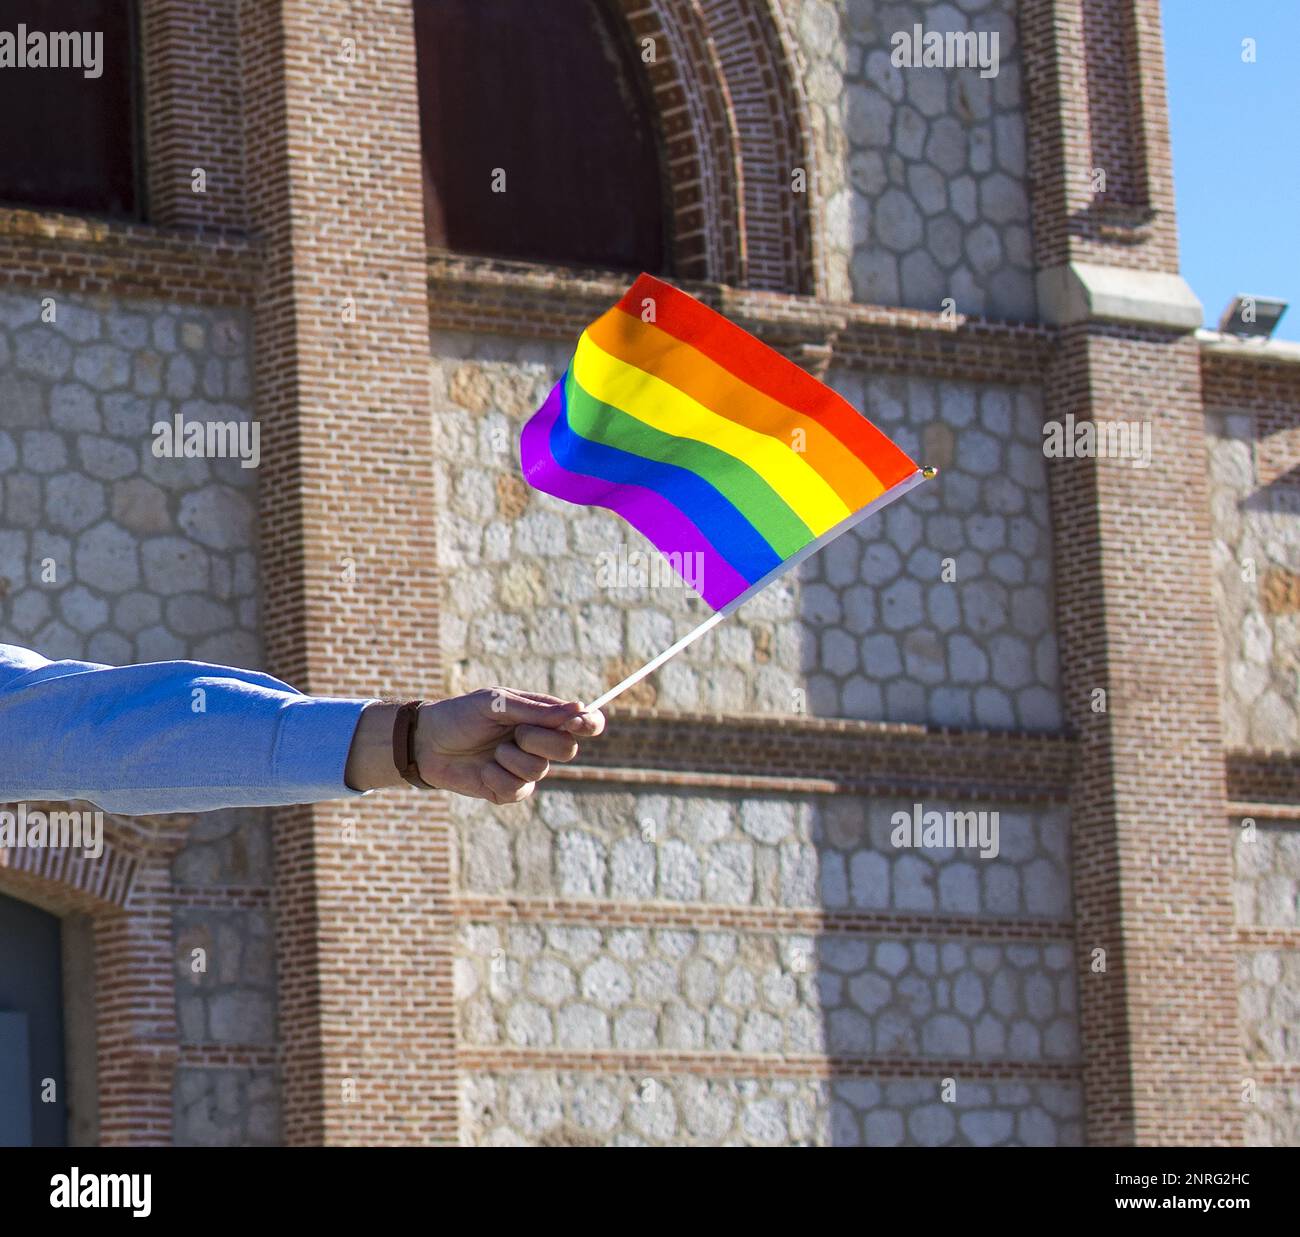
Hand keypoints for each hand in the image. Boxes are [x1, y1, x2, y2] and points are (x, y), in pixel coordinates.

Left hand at [414, 688, 604, 803]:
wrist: (427, 743)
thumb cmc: (462, 715)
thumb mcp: (498, 704)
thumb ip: (537, 710)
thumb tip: (580, 708)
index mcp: (542, 717)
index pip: (583, 722)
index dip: (590, 724)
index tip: (579, 723)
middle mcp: (539, 743)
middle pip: (568, 749)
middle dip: (541, 741)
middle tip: (516, 733)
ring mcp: (525, 768)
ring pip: (540, 770)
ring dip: (512, 759)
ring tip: (492, 751)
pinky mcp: (509, 791)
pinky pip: (518, 790)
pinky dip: (496, 778)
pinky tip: (482, 770)